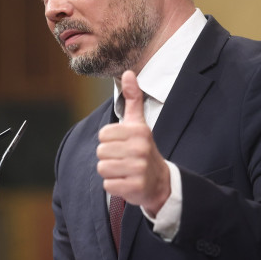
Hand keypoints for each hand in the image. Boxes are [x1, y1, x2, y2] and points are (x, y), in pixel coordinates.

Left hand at [97, 70, 170, 215]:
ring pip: (103, 168)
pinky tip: (126, 182)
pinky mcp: (135, 187)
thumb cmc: (143, 149)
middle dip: (108, 157)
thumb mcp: (139, 124)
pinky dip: (114, 186)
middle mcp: (141, 149)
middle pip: (101, 152)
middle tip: (124, 159)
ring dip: (110, 172)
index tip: (122, 145)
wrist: (160, 181)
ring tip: (124, 170)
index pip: (103, 134)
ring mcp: (139, 169)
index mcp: (139, 131)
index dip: (109, 141)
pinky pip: (108, 185)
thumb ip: (133, 98)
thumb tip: (128, 72)